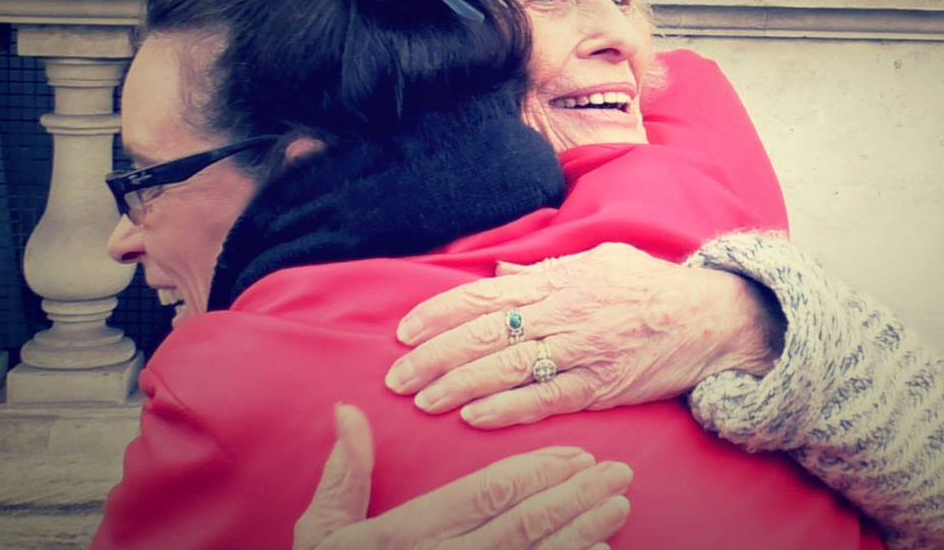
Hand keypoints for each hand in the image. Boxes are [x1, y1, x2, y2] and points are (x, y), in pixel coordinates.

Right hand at [295, 404, 631, 549]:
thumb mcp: (323, 535)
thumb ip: (344, 475)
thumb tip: (348, 410)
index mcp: (411, 535)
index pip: (488, 493)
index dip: (538, 470)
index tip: (576, 452)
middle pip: (526, 523)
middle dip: (577, 494)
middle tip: (618, 471)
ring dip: (585, 529)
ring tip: (620, 505)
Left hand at [384, 243, 780, 427]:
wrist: (707, 318)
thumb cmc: (648, 287)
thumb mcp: (596, 261)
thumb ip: (544, 271)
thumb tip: (500, 273)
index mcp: (557, 281)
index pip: (484, 296)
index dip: (438, 313)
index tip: (404, 332)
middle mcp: (563, 313)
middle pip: (484, 334)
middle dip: (435, 356)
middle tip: (397, 377)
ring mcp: (581, 351)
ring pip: (506, 368)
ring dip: (459, 386)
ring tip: (423, 400)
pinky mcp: (600, 386)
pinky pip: (545, 400)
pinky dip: (506, 409)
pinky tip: (472, 417)